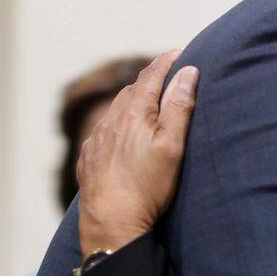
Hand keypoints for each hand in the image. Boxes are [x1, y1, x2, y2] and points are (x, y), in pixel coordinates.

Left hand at [77, 50, 199, 255]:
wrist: (112, 223)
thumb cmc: (148, 186)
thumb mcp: (173, 145)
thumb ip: (179, 106)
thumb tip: (187, 71)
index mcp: (133, 113)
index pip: (151, 76)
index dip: (166, 62)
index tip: (178, 52)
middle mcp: (110, 121)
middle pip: (131, 90)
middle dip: (150, 80)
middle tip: (166, 75)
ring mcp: (96, 140)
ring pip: (114, 110)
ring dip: (131, 100)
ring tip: (146, 101)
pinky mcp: (88, 158)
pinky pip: (102, 131)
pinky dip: (116, 123)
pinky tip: (122, 133)